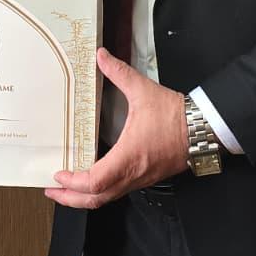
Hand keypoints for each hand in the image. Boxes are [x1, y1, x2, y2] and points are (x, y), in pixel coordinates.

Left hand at [45, 47, 186, 209]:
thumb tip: (101, 56)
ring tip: (67, 190)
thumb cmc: (175, 116)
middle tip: (51, 191)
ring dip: (85, 198)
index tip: (58, 174)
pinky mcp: (146, 178)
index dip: (73, 183)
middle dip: (71, 199)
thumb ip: (119, 72)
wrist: (203, 130)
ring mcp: (140, 179)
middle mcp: (133, 174)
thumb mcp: (143, 90)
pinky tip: (93, 181)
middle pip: (97, 199)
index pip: (95, 181)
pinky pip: (118, 191)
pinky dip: (101, 191)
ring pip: (108, 198)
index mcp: (129, 156)